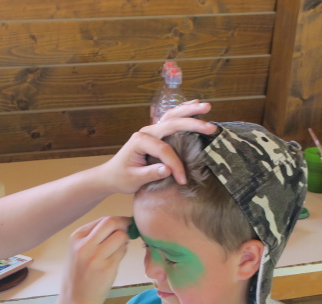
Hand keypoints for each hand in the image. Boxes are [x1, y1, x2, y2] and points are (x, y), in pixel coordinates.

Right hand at [60, 216, 129, 303]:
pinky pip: (122, 251)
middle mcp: (84, 245)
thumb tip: (120, 223)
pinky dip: (123, 252)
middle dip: (125, 224)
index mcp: (76, 237)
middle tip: (130, 230)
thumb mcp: (79, 250)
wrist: (76, 299)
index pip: (102, 220)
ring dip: (124, 240)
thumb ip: (95, 235)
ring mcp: (96, 257)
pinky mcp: (107, 268)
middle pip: (111, 223)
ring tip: (117, 250)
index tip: (124, 225)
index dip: (117, 221)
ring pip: (121, 236)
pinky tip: (115, 260)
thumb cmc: (80, 273)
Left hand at [101, 101, 216, 192]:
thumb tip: (168, 170)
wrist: (111, 175)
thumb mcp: (134, 180)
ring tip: (206, 107)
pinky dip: (183, 111)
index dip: (175, 164)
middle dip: (192, 125)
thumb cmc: (122, 178)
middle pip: (171, 124)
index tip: (182, 179)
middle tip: (210, 128)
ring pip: (172, 116)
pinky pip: (170, 118)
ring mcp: (151, 130)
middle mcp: (146, 132)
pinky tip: (194, 104)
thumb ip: (150, 173)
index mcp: (139, 141)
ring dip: (189, 111)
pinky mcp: (155, 133)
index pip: (164, 150)